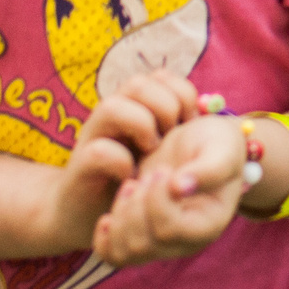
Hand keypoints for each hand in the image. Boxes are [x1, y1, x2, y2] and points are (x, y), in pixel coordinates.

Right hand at [34, 73, 200, 251]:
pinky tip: (133, 175)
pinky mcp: (81, 166)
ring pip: (111, 106)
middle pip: (137, 83)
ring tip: (152, 151)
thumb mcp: (160, 149)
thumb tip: (207, 113)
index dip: (182, 94)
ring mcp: (93, 137)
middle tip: (170, 136)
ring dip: (141, 127)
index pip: (161, 76)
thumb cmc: (133, 176)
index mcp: (134, 105)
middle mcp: (112, 114)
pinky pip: (99, 151)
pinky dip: (122, 162)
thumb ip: (178, 129)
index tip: (189, 125)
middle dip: (164, 107)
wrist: (88, 212)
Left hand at [91, 114, 248, 264]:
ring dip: (121, 215)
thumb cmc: (218, 145)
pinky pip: (115, 256)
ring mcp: (161, 242)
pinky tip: (108, 216)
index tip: (162, 169)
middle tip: (148, 175)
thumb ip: (207, 169)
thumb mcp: (221, 149)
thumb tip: (180, 187)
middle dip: (137, 205)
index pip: (169, 230)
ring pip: (126, 252)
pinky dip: (105, 239)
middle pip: (143, 245)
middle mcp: (184, 242)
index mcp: (208, 226)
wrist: (203, 144)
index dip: (157, 200)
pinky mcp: (142, 234)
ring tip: (132, 184)